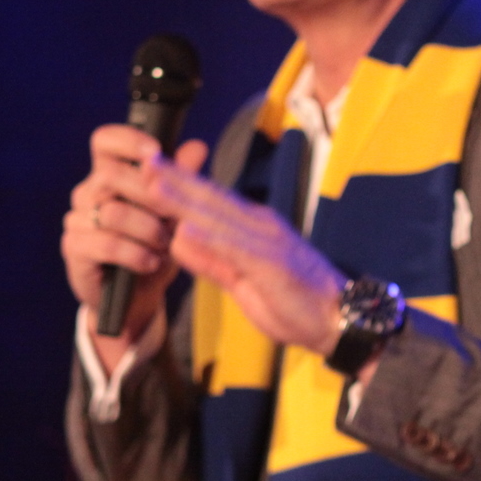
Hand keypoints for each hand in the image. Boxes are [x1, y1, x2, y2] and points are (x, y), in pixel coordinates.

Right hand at [60, 125, 208, 354]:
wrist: (139, 298)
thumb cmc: (157, 248)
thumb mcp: (176, 215)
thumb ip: (182, 180)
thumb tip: (197, 147)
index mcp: (110, 174)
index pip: (105, 141)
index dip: (127, 140)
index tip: (155, 152)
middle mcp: (88, 192)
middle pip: (110, 175)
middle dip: (150, 195)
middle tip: (173, 216)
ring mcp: (77, 219)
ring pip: (112, 212)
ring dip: (147, 230)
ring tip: (164, 246)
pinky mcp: (74, 248)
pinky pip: (106, 244)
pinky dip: (135, 253)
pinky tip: (150, 262)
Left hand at [137, 137, 346, 354]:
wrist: (338, 319)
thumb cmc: (294, 301)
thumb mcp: (243, 280)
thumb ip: (212, 260)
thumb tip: (179, 239)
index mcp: (253, 228)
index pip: (210, 201)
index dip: (179, 184)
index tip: (149, 169)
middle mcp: (259, 227)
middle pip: (210, 200)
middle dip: (174, 181)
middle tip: (142, 162)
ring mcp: (266, 243)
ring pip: (217, 218)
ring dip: (183, 201)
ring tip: (153, 186)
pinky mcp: (272, 265)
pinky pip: (236, 250)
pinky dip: (210, 239)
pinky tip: (185, 230)